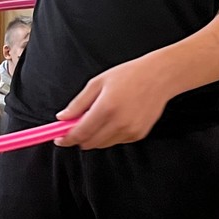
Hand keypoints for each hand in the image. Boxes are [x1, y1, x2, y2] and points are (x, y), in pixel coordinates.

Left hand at [56, 57, 172, 148]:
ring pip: (102, 144)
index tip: (59, 138)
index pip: (80, 133)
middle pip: (89, 143)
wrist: (159, 77)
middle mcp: (119, 123)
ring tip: (100, 116)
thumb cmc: (129, 75)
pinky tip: (116, 118)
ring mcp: (130, 131)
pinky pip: (116, 140)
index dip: (66, 138)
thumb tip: (63, 117)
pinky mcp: (138, 134)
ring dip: (95, 136)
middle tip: (76, 126)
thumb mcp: (98, 83)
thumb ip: (78, 103)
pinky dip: (110, 134)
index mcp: (106, 108)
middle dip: (79, 138)